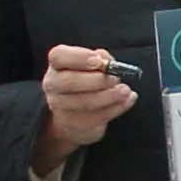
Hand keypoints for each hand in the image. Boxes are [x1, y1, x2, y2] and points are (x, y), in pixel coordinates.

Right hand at [32, 42, 136, 175]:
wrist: (76, 113)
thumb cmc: (87, 81)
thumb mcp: (92, 65)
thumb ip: (100, 59)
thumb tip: (106, 60)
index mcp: (57, 64)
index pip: (59, 57)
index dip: (79, 57)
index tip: (98, 60)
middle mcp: (53, 84)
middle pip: (70, 81)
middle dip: (98, 80)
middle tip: (116, 78)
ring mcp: (60, 106)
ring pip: (85, 102)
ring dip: (110, 96)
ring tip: (125, 90)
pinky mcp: (74, 123)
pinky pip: (96, 117)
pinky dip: (116, 108)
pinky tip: (127, 100)